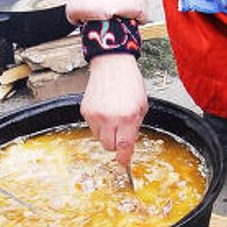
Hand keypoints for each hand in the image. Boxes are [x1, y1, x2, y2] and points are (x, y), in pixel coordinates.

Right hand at [81, 54, 147, 168]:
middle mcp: (110, 118)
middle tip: (121, 132)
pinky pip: (92, 127)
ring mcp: (95, 115)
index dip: (124, 158)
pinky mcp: (85, 111)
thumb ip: (135, 127)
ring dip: (107, 133)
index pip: (124, 147)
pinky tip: (105, 110)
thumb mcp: (141, 106)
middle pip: (109, 147)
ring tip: (113, 117)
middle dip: (116, 143)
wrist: (112, 64)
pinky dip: (99, 123)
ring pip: (99, 138)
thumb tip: (128, 146)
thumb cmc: (130, 82)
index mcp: (127, 117)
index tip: (124, 162)